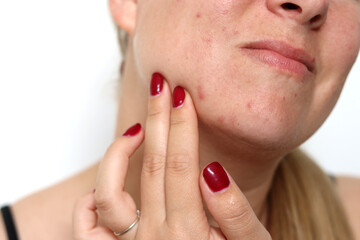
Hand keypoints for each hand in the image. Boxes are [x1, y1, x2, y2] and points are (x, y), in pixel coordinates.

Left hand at [72, 73, 271, 239]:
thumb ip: (235, 214)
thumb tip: (212, 170)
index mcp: (190, 233)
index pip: (181, 164)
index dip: (181, 125)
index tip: (182, 95)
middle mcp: (154, 238)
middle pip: (152, 165)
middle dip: (157, 120)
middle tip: (161, 85)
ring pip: (111, 191)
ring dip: (119, 153)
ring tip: (138, 127)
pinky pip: (89, 227)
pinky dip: (92, 199)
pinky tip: (108, 183)